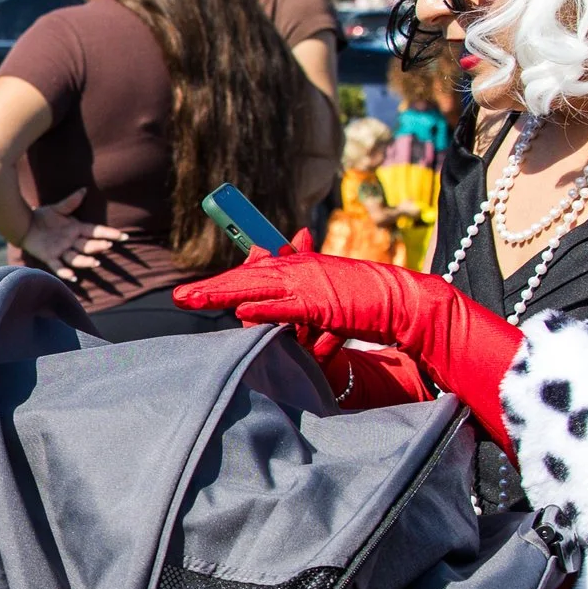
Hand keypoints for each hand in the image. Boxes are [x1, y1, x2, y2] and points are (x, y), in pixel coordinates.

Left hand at [20, 188, 127, 283]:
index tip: (124, 236)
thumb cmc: (42, 217)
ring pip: (76, 258)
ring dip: (86, 261)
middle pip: (88, 245)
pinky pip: (58, 266)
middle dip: (98, 246)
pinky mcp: (49, 257)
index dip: (109, 234)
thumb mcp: (58, 208)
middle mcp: (71, 242)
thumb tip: (84, 189)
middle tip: (108, 245)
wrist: (24, 224)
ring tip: (95, 262)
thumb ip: (71, 201)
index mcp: (76, 229)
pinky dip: (65, 273)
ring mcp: (61, 251)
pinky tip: (73, 277)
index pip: (96, 232)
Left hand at [174, 243, 523, 450]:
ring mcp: (310, 283)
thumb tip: (255, 318)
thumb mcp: (322, 312)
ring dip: (223, 293)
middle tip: (181, 298)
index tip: (194, 294)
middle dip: (213, 289)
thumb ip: (293, 316)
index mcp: (301, 270)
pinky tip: (239, 313)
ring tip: (193, 301)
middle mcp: (301, 271)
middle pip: (247, 279)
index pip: (254, 273)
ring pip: (256, 286)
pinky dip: (263, 307)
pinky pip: (286, 304)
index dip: (224, 283)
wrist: (405, 305)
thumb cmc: (365, 311)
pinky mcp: (323, 299)